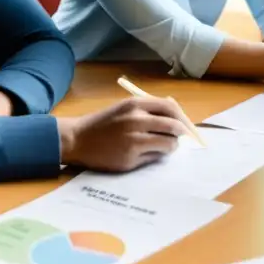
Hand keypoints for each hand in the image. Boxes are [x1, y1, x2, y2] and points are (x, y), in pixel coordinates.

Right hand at [57, 98, 189, 171]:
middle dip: (182, 133)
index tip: (186, 124)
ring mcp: (134, 141)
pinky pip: (155, 158)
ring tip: (165, 146)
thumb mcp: (125, 107)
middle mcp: (136, 121)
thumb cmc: (104, 123)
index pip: (170, 107)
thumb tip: (177, 115)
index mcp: (135, 104)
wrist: (78, 139)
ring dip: (171, 146)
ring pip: (168, 144)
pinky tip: (148, 153)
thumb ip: (148, 108)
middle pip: (174, 127)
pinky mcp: (130, 159)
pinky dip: (157, 156)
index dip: (182, 116)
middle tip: (181, 137)